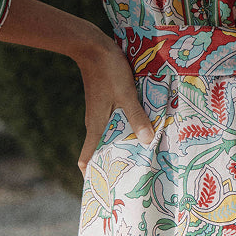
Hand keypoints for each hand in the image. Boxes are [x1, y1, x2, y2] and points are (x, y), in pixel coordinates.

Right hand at [76, 36, 153, 172]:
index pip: (87, 158)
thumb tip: (148, 141)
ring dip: (121, 146)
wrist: (92, 46)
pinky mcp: (105, 103)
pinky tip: (140, 130)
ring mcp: (100, 113)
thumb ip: (137, 117)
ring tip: (141, 156)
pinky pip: (114, 123)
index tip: (104, 189)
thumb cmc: (108, 71)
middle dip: (113, 164)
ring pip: (109, 137)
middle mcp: (95, 124)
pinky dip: (124, 130)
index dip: (92, 175)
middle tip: (132, 177)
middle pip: (100, 151)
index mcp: (96, 126)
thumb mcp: (126, 94)